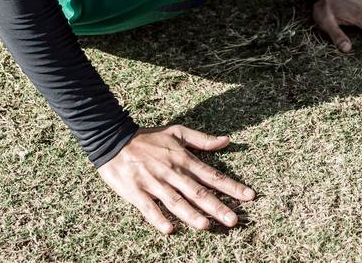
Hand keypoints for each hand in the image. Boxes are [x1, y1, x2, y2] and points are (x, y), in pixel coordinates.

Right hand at [98, 125, 253, 234]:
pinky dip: (158, 218)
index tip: (249, 196)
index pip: (211, 175)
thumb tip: (226, 141)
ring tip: (206, 225)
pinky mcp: (136, 192)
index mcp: (183, 159)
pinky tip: (170, 229)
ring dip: (191, 214)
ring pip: (175, 201)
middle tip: (234, 220)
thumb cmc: (147, 137)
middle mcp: (171, 172)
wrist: (113, 139)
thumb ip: (202, 139)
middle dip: (217, 206)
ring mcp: (154, 183)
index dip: (231, 186)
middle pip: (197, 192)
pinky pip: (149, 208)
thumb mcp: (176, 132)